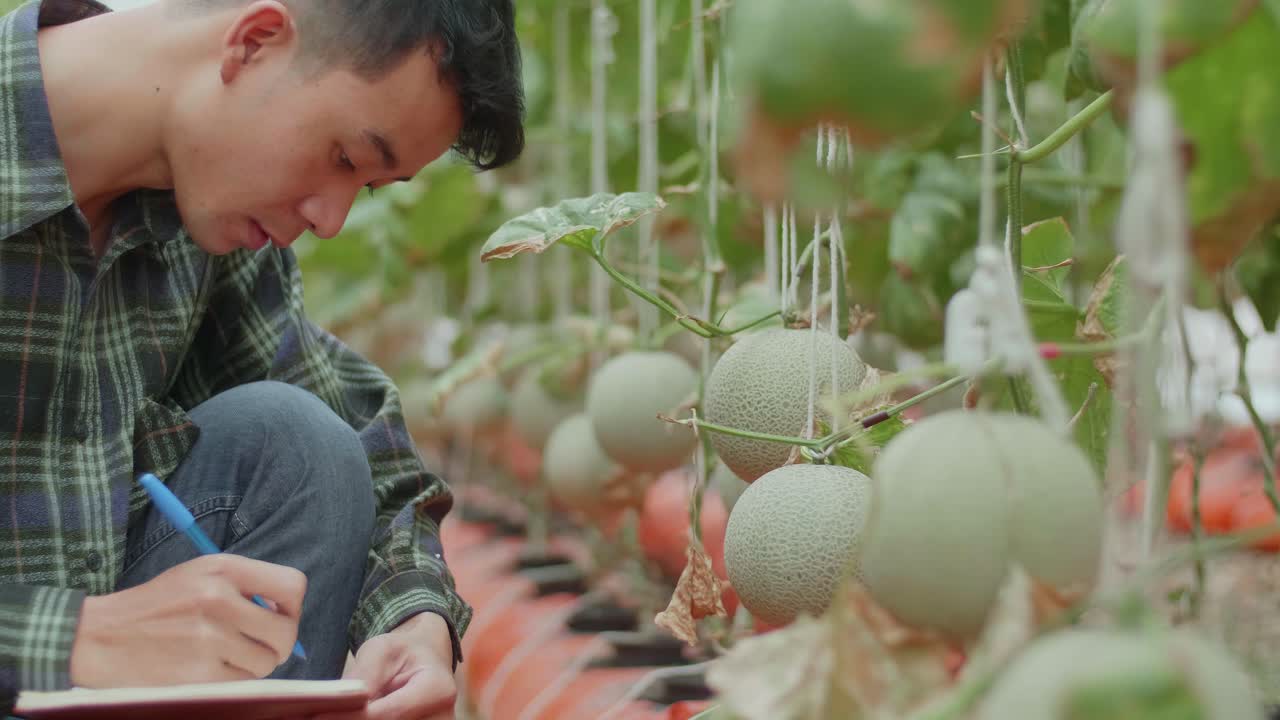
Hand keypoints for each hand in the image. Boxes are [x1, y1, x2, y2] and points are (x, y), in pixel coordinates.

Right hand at [70, 554, 305, 686]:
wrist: (103, 636)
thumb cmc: (158, 604)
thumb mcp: (199, 574)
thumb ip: (245, 585)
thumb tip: (288, 611)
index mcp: (224, 569)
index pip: (293, 586)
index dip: (293, 605)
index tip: (280, 614)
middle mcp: (220, 599)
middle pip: (287, 631)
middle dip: (280, 642)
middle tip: (262, 643)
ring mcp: (210, 638)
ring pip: (267, 662)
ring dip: (254, 663)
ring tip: (228, 654)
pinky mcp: (199, 673)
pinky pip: (242, 682)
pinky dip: (233, 679)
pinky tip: (210, 666)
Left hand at [309, 612, 455, 719]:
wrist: (424, 661)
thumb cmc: (402, 652)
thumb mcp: (381, 649)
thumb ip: (363, 676)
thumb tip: (337, 701)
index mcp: (438, 690)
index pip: (388, 714)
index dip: (350, 718)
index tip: (316, 715)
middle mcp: (442, 719)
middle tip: (315, 715)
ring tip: (325, 714)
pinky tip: (344, 717)